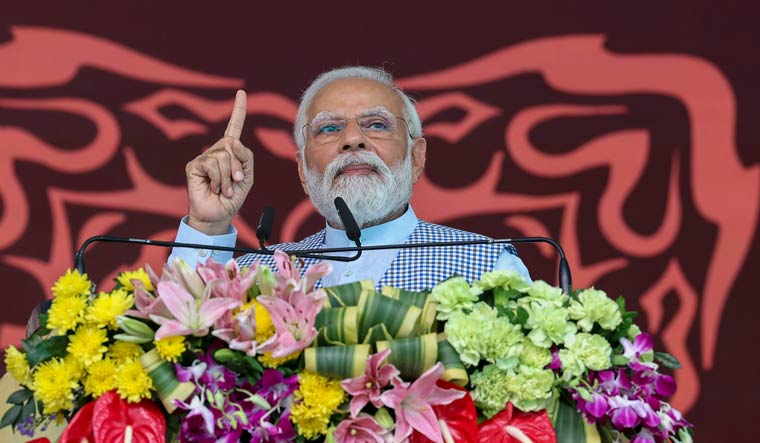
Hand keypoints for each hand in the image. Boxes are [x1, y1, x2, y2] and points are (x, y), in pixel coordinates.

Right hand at [185, 90, 253, 234]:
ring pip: (223, 156)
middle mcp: (216, 151)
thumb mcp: (247, 176)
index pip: (234, 126)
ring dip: (228, 177)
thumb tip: (232, 141)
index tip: (241, 92)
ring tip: (224, 189)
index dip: (238, 109)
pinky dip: (219, 179)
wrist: (218, 215)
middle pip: (232, 144)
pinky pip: (212, 164)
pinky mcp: (195, 166)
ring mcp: (204, 157)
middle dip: (238, 165)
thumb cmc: (233, 197)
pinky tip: (214, 188)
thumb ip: (246, 156)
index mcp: (231, 151)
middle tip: (236, 181)